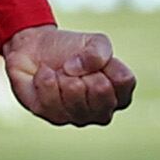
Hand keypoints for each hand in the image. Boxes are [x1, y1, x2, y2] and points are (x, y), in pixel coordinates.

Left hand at [0, 25, 136, 126]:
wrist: (36, 50)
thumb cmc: (71, 50)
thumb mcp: (94, 41)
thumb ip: (99, 52)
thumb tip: (77, 69)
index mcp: (118, 93)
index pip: (124, 81)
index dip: (106, 64)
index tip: (94, 59)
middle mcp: (101, 111)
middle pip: (101, 90)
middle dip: (84, 70)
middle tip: (74, 66)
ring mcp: (78, 117)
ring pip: (75, 95)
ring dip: (63, 75)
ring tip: (60, 72)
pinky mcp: (54, 118)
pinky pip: (51, 99)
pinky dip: (45, 79)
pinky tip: (45, 75)